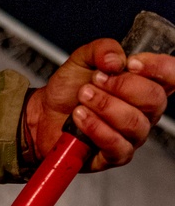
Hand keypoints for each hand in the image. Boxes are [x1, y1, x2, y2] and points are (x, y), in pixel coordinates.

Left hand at [23, 39, 174, 171]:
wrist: (43, 114)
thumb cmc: (68, 89)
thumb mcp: (82, 59)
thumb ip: (102, 49)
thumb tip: (116, 59)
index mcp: (145, 84)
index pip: (172, 77)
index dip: (160, 68)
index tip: (132, 63)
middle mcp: (145, 111)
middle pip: (155, 99)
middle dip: (122, 86)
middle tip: (95, 81)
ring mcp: (132, 135)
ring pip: (134, 122)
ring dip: (105, 106)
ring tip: (83, 98)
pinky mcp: (115, 155)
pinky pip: (117, 146)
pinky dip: (97, 129)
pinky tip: (81, 117)